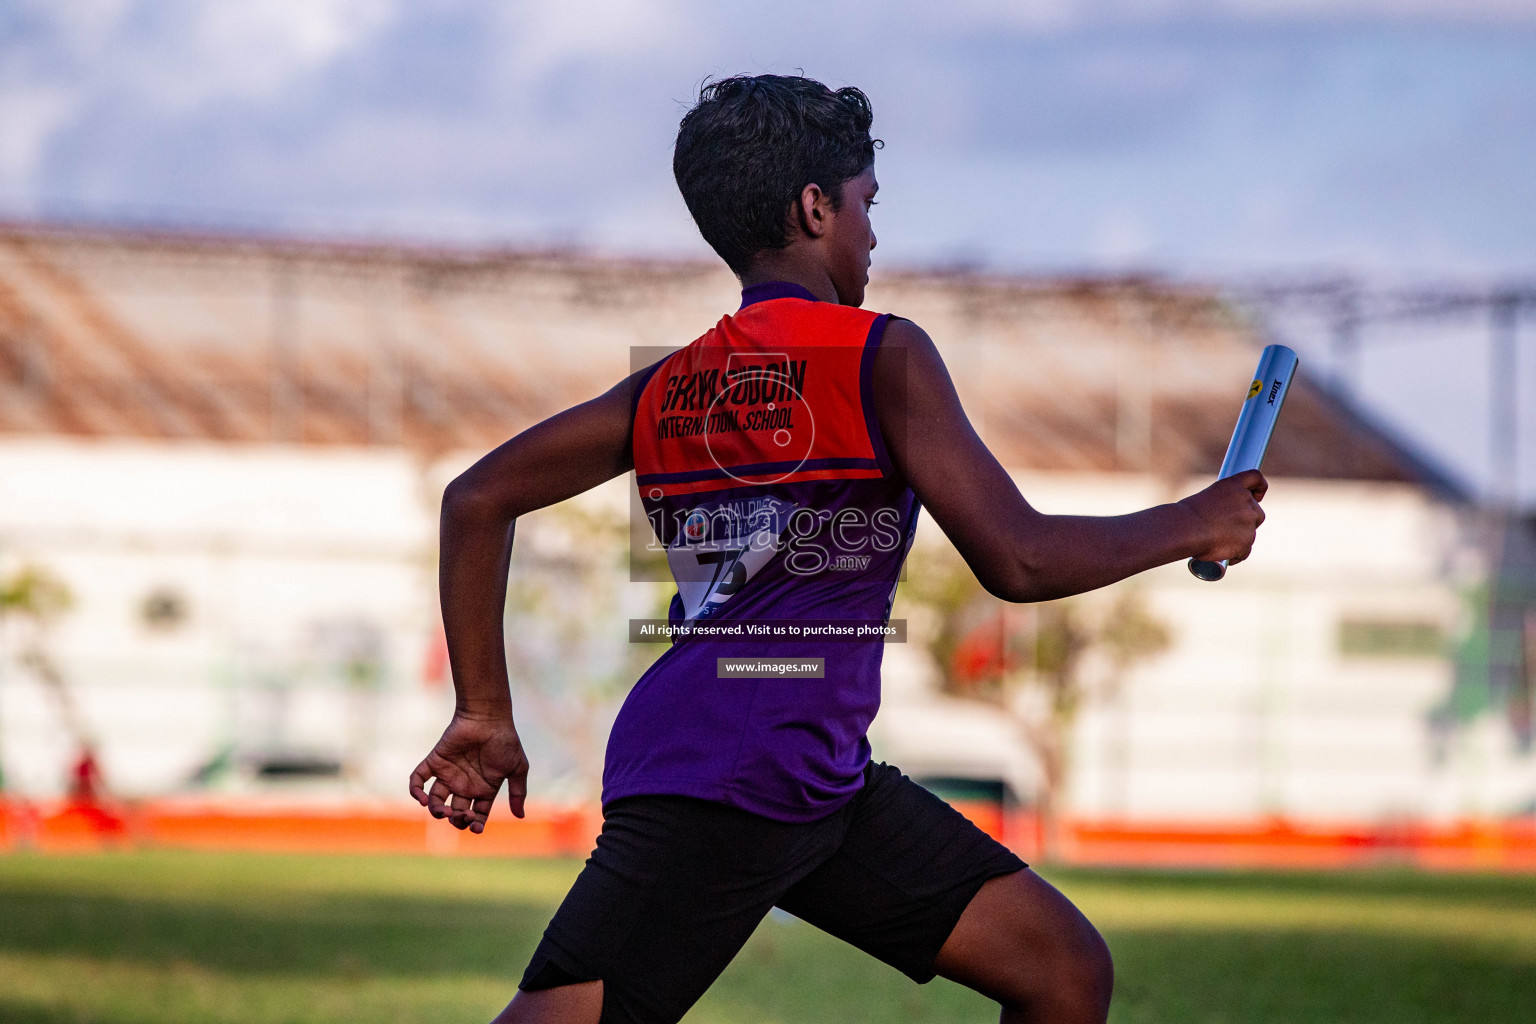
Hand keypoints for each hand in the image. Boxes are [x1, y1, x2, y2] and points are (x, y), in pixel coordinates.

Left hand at [409, 712, 528, 832]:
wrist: (489, 718)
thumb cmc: (506, 741)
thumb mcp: (518, 769)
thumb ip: (518, 793)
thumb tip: (520, 816)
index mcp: (484, 788)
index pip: (476, 815)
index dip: (475, 825)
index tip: (476, 828)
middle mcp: (464, 785)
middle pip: (456, 813)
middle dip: (458, 820)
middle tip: (463, 815)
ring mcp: (448, 774)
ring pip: (436, 802)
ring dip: (437, 812)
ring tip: (445, 811)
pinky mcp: (434, 762)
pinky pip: (418, 780)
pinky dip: (415, 791)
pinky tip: (422, 799)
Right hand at [1178, 470, 1266, 564]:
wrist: (1185, 529)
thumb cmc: (1186, 516)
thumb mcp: (1205, 500)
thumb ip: (1222, 505)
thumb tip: (1226, 521)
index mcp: (1234, 486)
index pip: (1255, 478)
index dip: (1259, 487)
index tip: (1257, 496)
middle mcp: (1246, 501)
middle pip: (1257, 512)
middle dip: (1246, 521)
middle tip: (1227, 529)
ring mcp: (1249, 522)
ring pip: (1250, 534)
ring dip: (1238, 539)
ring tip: (1216, 543)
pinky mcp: (1247, 542)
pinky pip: (1244, 551)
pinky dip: (1235, 554)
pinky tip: (1221, 555)